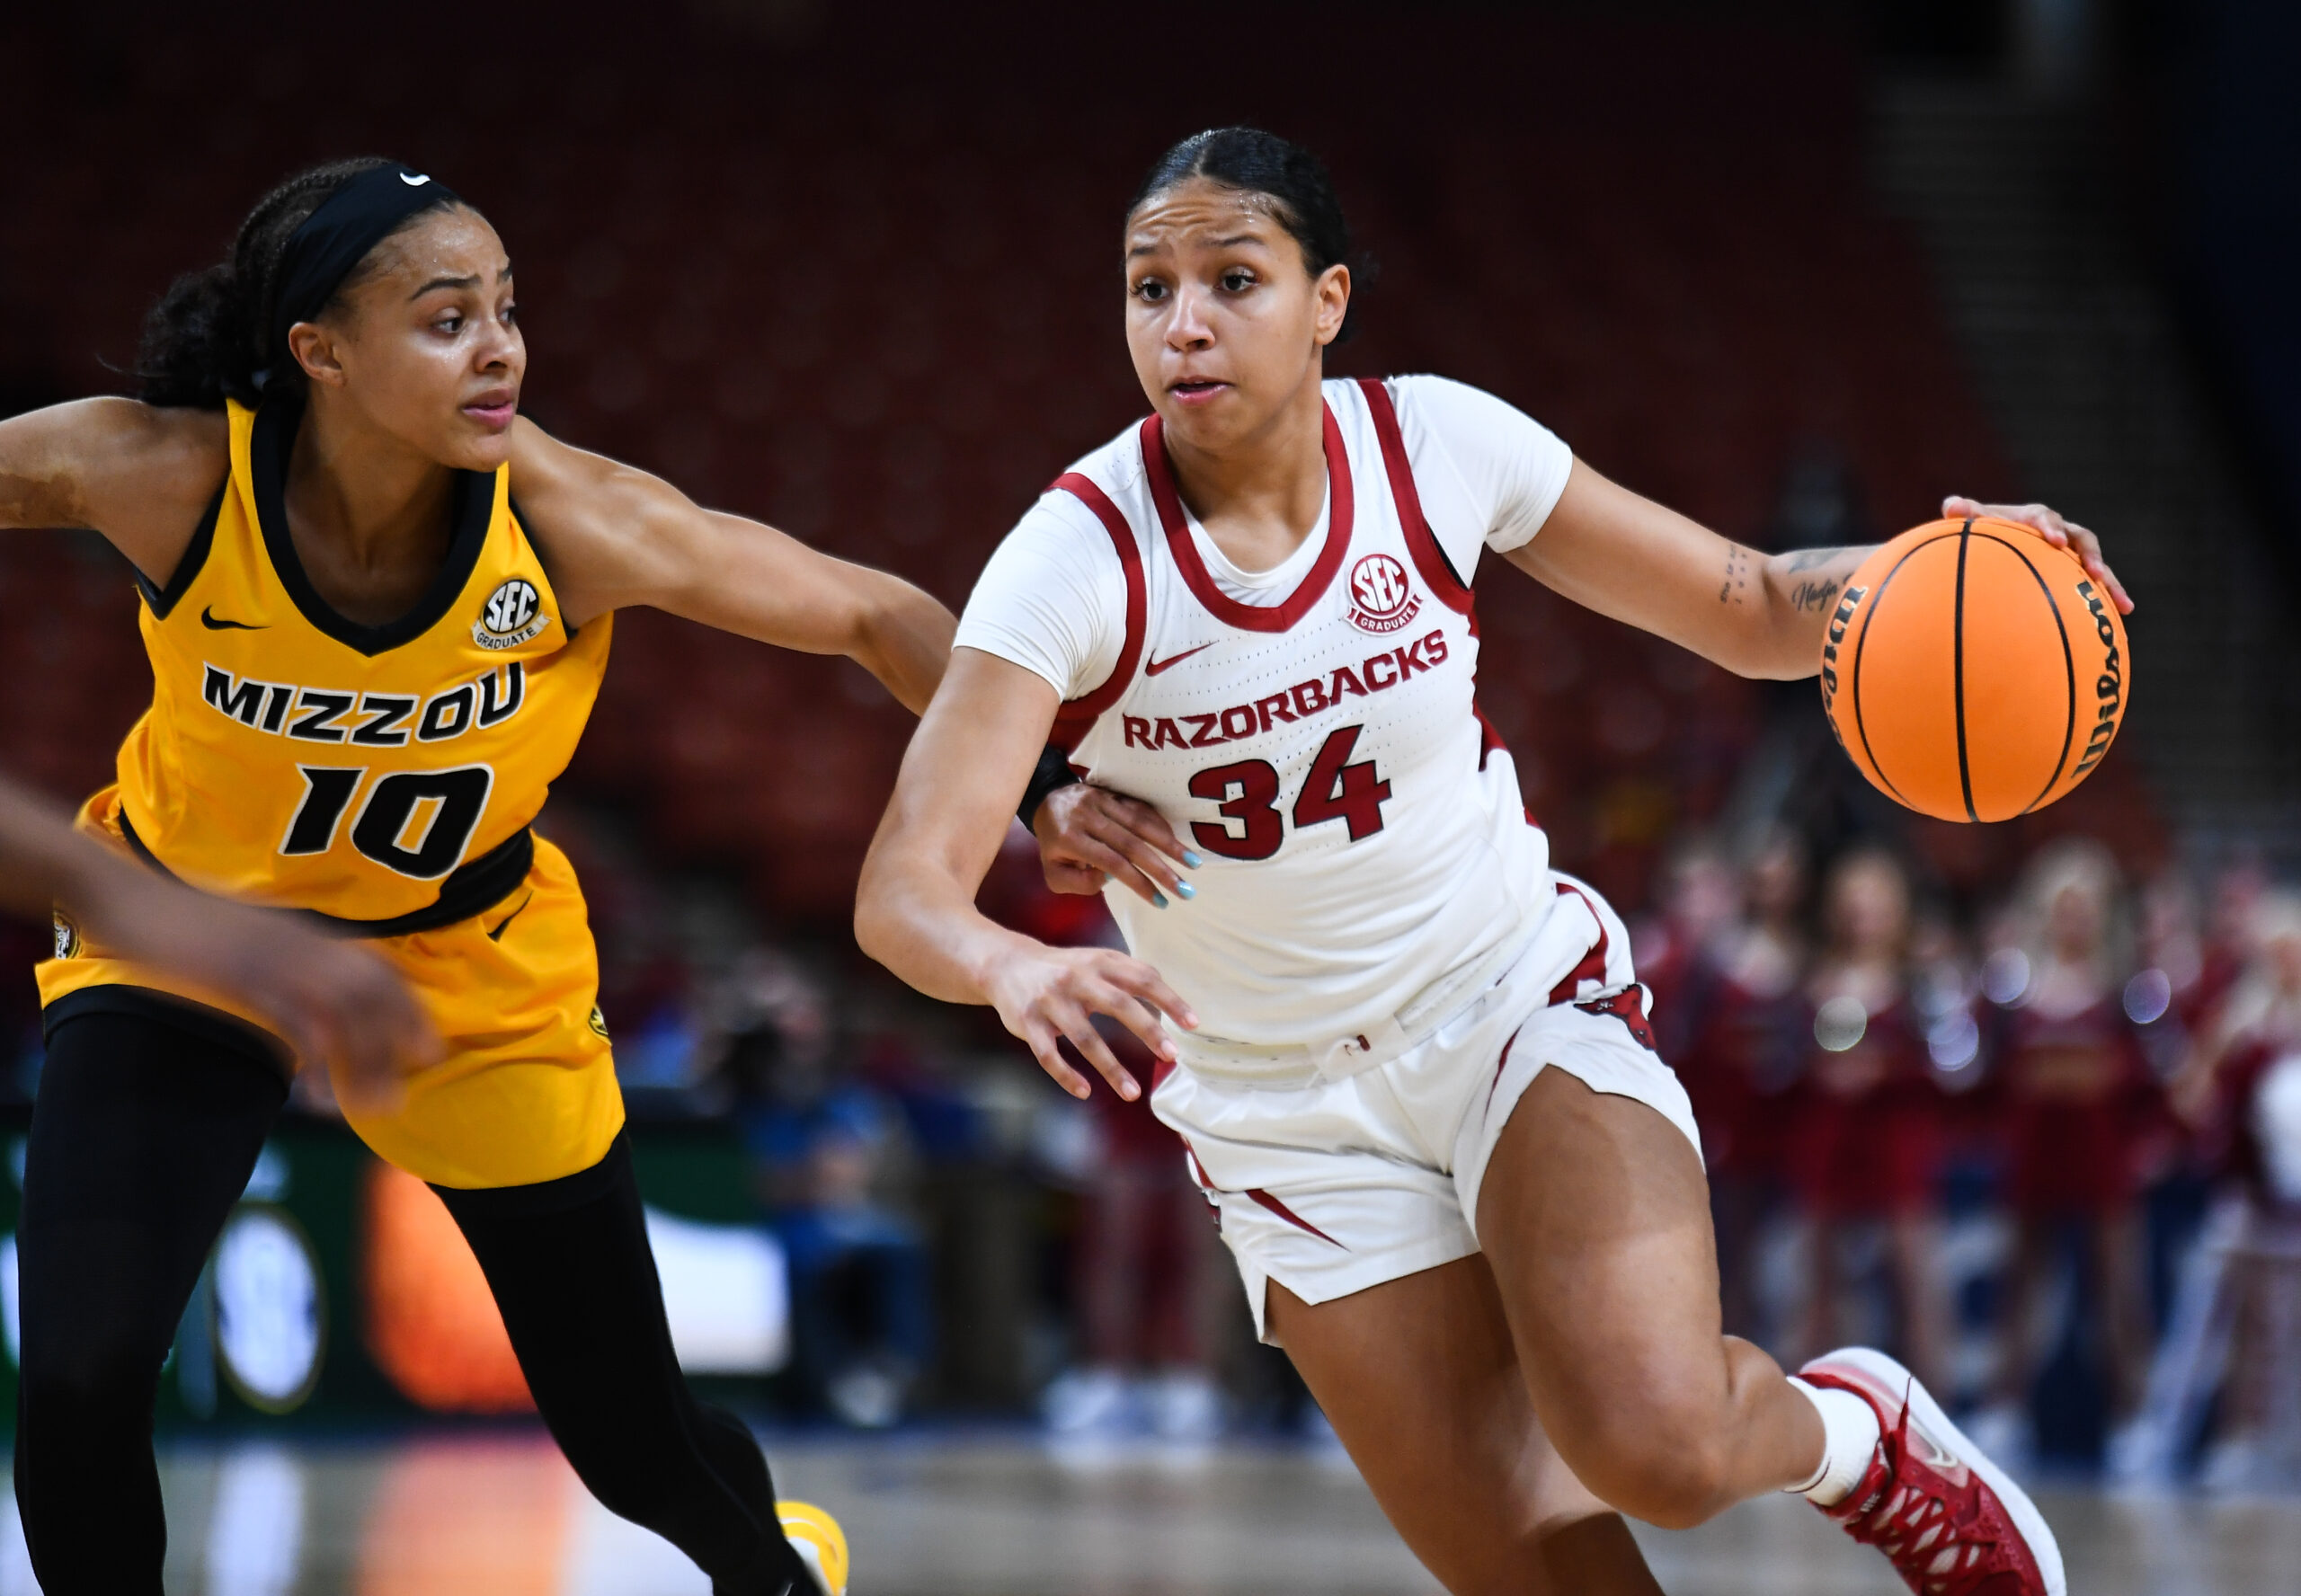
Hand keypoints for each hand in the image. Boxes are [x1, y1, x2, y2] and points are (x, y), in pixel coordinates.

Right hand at [103, 876, 440, 1113]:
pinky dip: (312, 1053)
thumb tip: (307, 1004)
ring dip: (365, 1060)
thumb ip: (282, 963)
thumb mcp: (247, 938)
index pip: (379, 968)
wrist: (122, 893)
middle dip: (401, 1039)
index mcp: (305, 932)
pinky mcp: (236, 973)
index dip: (410, 1009)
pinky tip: (319, 1089)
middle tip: (414, 1083)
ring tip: (373, 1106)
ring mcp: (270, 956)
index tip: (429, 1048)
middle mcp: (299, 941)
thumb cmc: (180, 919)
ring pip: (341, 1008)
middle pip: (372, 990)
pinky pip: (289, 1014)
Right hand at [981, 941, 1197, 1099]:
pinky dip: (1066, 1075)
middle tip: (1171, 1056)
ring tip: (1133, 1093)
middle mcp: (1076, 979)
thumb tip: (1172, 1002)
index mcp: (1099, 962)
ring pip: (1085, 1038)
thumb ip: (1130, 975)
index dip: (1169, 1000)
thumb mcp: (1096, 961)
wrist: (1005, 964)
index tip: (1193, 1024)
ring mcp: (1050, 1002)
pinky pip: (1048, 1055)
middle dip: (1147, 1030)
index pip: (1142, 978)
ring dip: (1111, 1068)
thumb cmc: (1064, 969)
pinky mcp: (1028, 1023)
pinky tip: (1085, 1091)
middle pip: (1118, 1004)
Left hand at [1032, 782, 1199, 905]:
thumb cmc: (1053, 845)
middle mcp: (1088, 816)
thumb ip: (1078, 883)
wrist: (1045, 800)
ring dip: (1170, 844)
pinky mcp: (1113, 792)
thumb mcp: (1054, 873)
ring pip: (1141, 823)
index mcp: (1070, 838)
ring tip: (1194, 863)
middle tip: (1186, 889)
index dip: (1138, 882)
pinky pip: (1141, 808)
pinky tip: (1177, 841)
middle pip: (1131, 844)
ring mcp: (1102, 800)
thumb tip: (1109, 880)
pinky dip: (1161, 825)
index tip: (1161, 901)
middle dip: (1162, 869)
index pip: (1111, 862)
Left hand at [1942, 496, 2132, 613]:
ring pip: (2097, 566)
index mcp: (2035, 519)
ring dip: (2111, 583)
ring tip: (2125, 605)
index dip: (2051, 528)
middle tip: (2095, 571)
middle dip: (2091, 555)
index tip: (2056, 541)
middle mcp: (2061, 533)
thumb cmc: (1985, 532)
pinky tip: (2121, 617)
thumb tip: (1952, 505)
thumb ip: (1966, 515)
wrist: (1999, 545)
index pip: (2045, 519)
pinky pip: (2094, 586)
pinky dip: (2109, 599)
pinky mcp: (2076, 573)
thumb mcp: (1975, 525)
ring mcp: (2072, 554)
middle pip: (2083, 539)